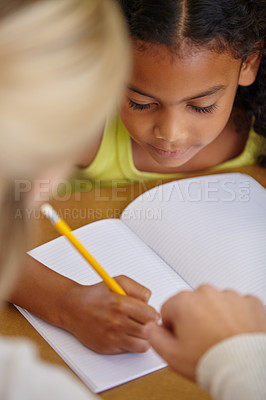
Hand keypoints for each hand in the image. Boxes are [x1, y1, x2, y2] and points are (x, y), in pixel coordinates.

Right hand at [62, 275, 158, 353]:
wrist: (73, 308)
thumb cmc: (96, 295)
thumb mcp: (118, 281)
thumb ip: (138, 288)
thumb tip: (149, 301)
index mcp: (119, 303)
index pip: (150, 315)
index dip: (152, 313)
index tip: (149, 313)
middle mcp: (116, 321)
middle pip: (148, 330)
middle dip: (149, 325)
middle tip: (144, 321)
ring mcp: (111, 336)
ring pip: (142, 344)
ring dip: (143, 336)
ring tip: (137, 329)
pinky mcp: (107, 348)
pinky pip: (130, 350)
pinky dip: (131, 344)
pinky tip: (126, 334)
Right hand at [145, 285, 265, 380]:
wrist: (246, 367)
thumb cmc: (212, 361)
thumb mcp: (172, 356)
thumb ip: (154, 337)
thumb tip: (150, 328)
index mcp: (184, 301)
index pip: (168, 309)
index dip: (172, 327)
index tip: (181, 339)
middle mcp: (206, 293)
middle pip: (192, 303)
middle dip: (193, 318)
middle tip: (200, 340)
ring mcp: (229, 296)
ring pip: (215, 303)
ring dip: (215, 315)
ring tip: (219, 338)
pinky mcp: (249, 302)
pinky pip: (237, 305)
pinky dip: (236, 316)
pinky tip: (234, 332)